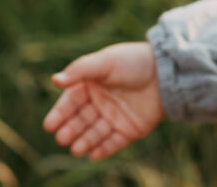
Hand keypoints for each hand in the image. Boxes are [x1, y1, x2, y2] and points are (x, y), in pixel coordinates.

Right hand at [43, 42, 163, 160]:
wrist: (167, 71)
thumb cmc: (134, 61)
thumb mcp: (106, 62)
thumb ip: (80, 70)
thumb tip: (54, 80)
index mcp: (91, 85)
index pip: (70, 102)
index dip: (60, 114)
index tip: (49, 125)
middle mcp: (101, 103)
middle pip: (80, 120)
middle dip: (71, 130)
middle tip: (62, 138)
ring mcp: (115, 117)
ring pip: (94, 133)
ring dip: (84, 142)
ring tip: (76, 149)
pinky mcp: (130, 129)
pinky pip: (113, 143)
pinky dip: (103, 150)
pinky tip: (92, 155)